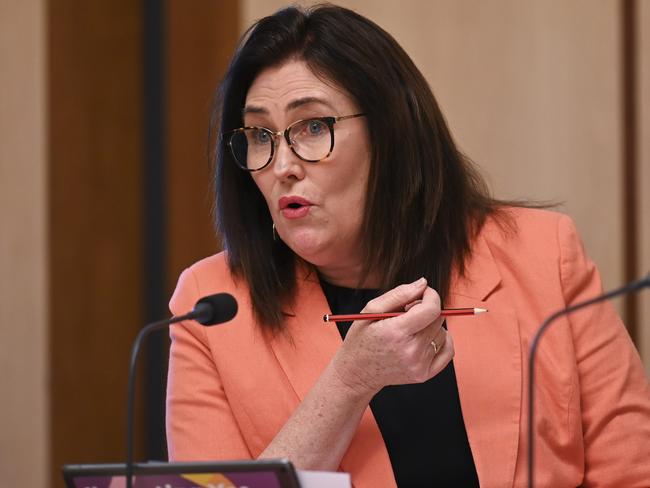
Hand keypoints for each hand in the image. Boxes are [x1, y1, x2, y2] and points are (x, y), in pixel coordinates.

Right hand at [330, 278, 453, 397]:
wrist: (357, 372)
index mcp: (396, 332)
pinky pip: (447, 350)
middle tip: (408, 313)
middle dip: (426, 309)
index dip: (431, 295)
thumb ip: (398, 294)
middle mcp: (411, 351)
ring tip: (411, 330)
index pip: (431, 309)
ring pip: (442, 333)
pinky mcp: (424, 374)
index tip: (423, 293)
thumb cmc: (362, 338)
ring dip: (430, 326)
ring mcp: (419, 365)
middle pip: (438, 319)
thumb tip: (423, 283)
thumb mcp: (371, 310)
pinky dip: (441, 340)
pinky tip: (426, 338)